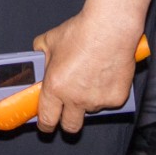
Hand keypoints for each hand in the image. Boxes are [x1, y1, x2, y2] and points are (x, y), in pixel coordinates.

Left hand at [31, 11, 142, 133]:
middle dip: (68, 121)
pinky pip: (109, 102)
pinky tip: (106, 75)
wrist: (110, 27)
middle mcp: (75, 98)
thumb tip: (38, 64)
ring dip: (89, 101)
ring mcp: (97, 101)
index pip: (47, 119)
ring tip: (91, 78)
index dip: (45, 125)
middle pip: (70, 126)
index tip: (46, 124)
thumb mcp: (49, 41)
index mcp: (55, 88)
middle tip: (69, 109)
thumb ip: (41, 57)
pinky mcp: (117, 98)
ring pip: (91, 110)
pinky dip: (107, 93)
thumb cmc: (80, 32)